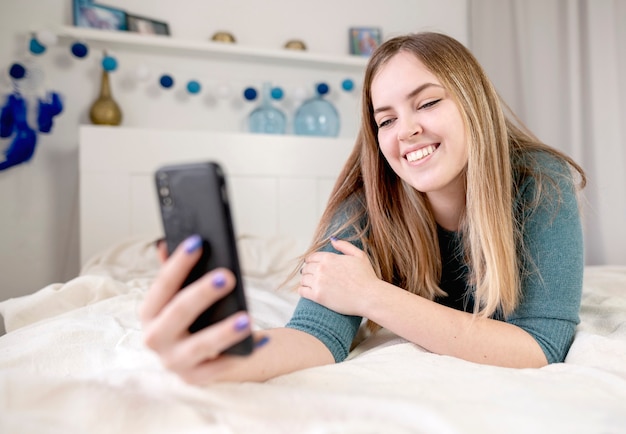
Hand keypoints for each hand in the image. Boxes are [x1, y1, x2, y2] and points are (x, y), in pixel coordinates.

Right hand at [140, 235, 261, 382]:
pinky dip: (242, 353)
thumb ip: (174, 272)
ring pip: (200, 346)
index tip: (198, 242)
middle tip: (226, 276)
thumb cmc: (189, 316)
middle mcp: (154, 338)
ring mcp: (173, 361)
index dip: (178, 263)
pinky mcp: (195, 378)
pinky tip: (262, 339)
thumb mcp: (178, 295)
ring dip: (223, 332)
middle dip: (202, 294)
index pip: (162, 285)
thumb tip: (165, 243)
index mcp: (149, 312)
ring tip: (246, 317)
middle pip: (178, 313)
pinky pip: (222, 366)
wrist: (194, 356)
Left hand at [298, 238, 380, 316]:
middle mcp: (321, 268)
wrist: (369, 297)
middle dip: (308, 271)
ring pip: (303, 279)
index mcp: (329, 258)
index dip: (311, 261)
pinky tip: (307, 291)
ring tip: (310, 284)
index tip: (313, 266)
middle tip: (312, 276)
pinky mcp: (317, 296)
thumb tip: (332, 240)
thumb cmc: (367, 277)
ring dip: (305, 281)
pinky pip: (302, 291)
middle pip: (306, 268)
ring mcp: (318, 282)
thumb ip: (344, 246)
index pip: (311, 257)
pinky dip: (302, 290)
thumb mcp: (359, 255)